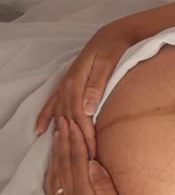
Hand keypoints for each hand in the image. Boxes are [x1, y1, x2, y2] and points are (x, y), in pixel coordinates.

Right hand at [35, 24, 133, 158]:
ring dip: (64, 133)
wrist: (111, 35)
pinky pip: (52, 103)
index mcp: (77, 83)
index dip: (87, 136)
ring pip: (62, 114)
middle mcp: (68, 86)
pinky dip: (46, 117)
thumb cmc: (115, 48)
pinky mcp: (67, 84)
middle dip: (79, 140)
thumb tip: (89, 109)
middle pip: (71, 119)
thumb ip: (98, 85)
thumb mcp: (108, 63)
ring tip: (69, 152)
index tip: (94, 152)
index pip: (82, 117)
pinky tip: (40, 130)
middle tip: (87, 160)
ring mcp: (66, 85)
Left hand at [45, 116, 137, 194]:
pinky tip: (53, 166)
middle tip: (62, 122)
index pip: (77, 162)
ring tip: (57, 137)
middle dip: (62, 142)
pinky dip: (51, 172)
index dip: (75, 142)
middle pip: (63, 165)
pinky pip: (52, 189)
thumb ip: (104, 188)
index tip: (74, 124)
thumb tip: (93, 164)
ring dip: (55, 154)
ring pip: (55, 175)